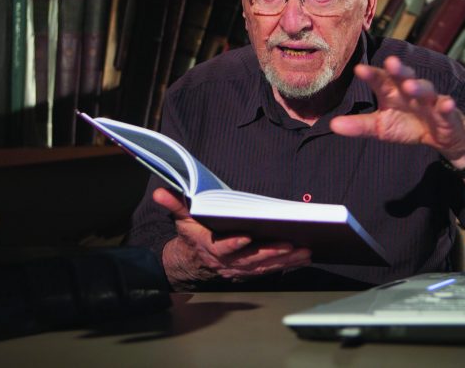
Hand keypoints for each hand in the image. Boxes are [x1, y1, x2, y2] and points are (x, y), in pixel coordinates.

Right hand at [153, 188, 311, 289]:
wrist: (192, 262)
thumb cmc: (193, 235)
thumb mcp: (182, 218)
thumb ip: (176, 204)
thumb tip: (160, 192)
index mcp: (210, 247)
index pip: (222, 247)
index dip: (234, 243)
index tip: (247, 236)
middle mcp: (227, 261)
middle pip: (250, 259)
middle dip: (270, 252)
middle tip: (290, 244)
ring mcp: (240, 269)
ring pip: (264, 266)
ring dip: (286, 260)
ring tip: (305, 251)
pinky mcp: (251, 271)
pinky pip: (271, 270)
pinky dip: (288, 265)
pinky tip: (304, 257)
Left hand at [330, 56, 464, 163]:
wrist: (440, 137)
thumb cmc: (407, 125)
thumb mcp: (380, 128)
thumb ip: (359, 125)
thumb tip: (332, 125)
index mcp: (392, 92)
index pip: (380, 80)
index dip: (371, 75)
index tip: (358, 69)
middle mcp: (410, 91)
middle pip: (404, 76)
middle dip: (398, 70)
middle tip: (390, 62)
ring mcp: (430, 100)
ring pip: (426, 89)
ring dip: (419, 86)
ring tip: (410, 86)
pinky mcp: (446, 113)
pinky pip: (447, 107)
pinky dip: (447, 106)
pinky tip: (448, 103)